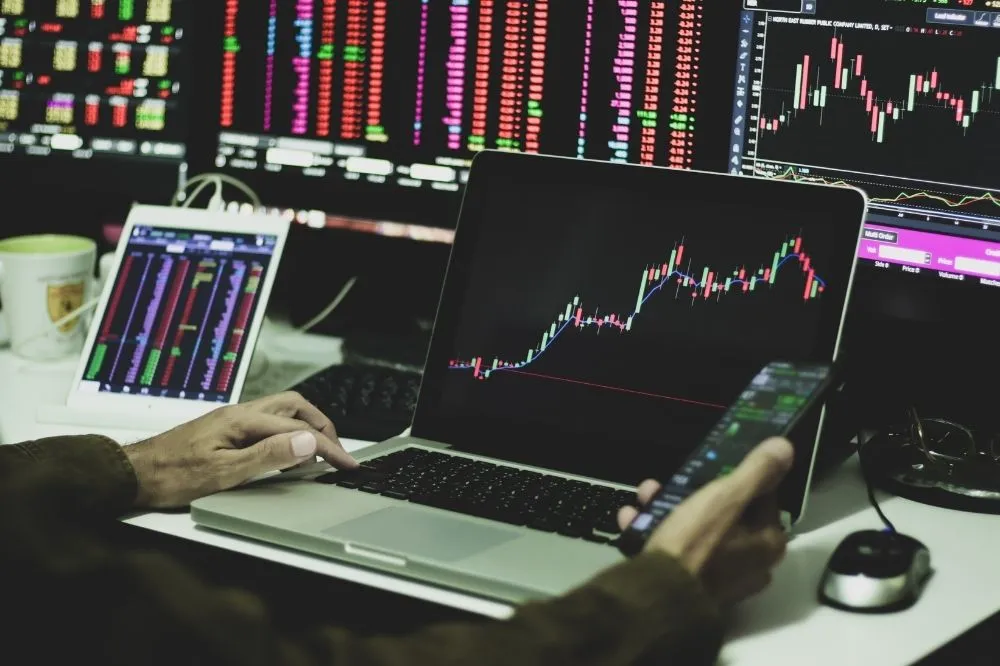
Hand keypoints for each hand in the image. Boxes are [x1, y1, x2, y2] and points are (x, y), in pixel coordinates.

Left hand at [124, 392, 358, 508]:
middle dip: (323, 426)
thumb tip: (306, 444)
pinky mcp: (225, 429)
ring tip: (318, 451)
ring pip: (281, 410)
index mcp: (243, 421)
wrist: (133, 474)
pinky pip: (268, 421)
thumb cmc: (171, 476)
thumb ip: (268, 457)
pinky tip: (286, 452)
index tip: (347, 465)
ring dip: (306, 426)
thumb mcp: (224, 473)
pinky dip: (288, 432)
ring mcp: (232, 419)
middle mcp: (239, 413)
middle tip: (338, 452)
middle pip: (295, 406)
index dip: (328, 448)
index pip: (299, 430)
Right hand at [617, 438, 792, 607]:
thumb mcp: (728, 497)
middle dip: (695, 492)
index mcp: (767, 544)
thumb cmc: (699, 542)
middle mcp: (750, 564)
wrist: (660, 593)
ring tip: (647, 493)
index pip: (763, 500)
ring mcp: (719, 579)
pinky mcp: (689, 586)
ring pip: (696, 531)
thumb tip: (784, 447)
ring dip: (669, 508)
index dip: (741, 478)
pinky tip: (632, 517)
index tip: (718, 464)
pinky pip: (675, 550)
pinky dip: (655, 531)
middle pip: (725, 515)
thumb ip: (757, 470)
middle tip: (676, 478)